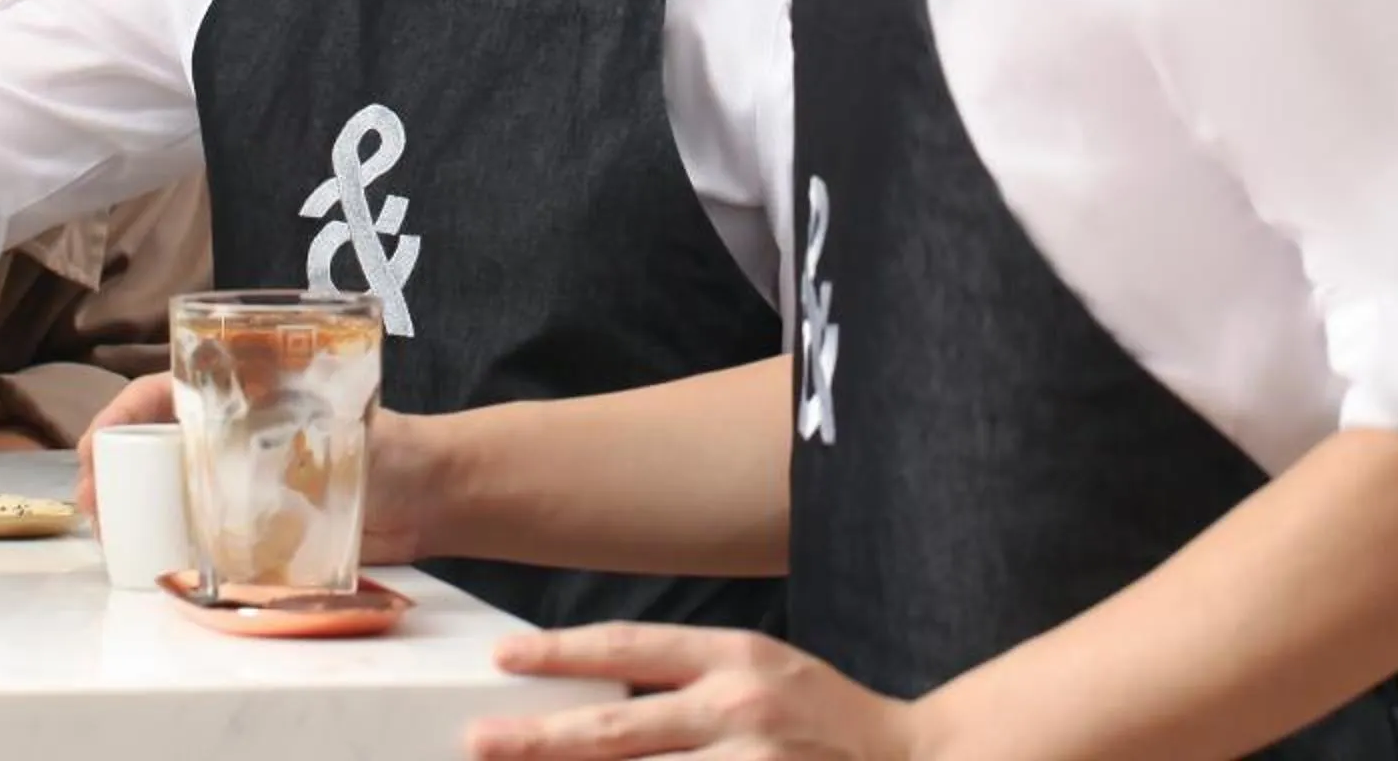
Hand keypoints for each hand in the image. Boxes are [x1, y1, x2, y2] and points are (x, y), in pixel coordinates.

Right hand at [74, 372, 447, 565]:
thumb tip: (247, 474)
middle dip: (108, 466)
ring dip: (128, 505)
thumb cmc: (388, 447)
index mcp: (241, 393)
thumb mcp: (333, 433)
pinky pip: (193, 527)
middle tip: (92, 505)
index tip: (95, 451)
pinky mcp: (247, 521)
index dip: (118, 418)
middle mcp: (228, 434)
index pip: (160, 392)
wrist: (427, 496)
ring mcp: (234, 478)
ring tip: (109, 537)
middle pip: (149, 441)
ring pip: (163, 484)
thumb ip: (292, 447)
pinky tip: (147, 557)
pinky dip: (163, 539)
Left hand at [470, 627, 916, 760]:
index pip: (632, 648)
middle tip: (479, 741)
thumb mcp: (761, 672)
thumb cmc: (825, 718)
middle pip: (619, 728)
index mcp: (736, 657)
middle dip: (541, 739)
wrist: (918, 759)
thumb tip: (600, 698)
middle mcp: (740, 707)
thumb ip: (690, 682)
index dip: (563, 653)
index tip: (505, 659)